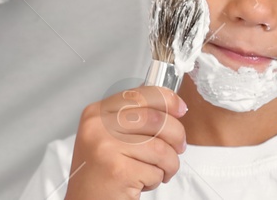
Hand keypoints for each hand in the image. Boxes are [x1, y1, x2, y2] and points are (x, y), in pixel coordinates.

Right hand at [63, 86, 188, 199]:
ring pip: (161, 148)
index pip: (139, 94)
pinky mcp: (118, 171)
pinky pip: (154, 171)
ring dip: (168, 164)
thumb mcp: (106, 136)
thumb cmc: (99, 173)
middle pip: (156, 119)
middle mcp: (98, 126)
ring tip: (158, 171)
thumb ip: (131, 118)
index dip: (167, 99)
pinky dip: (155, 181)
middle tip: (177, 148)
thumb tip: (168, 105)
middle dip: (176, 136)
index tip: (180, 108)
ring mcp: (106, 147)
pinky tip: (141, 183)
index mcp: (96, 113)